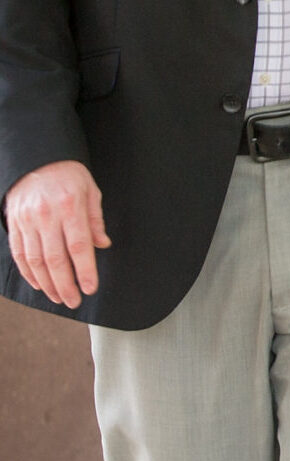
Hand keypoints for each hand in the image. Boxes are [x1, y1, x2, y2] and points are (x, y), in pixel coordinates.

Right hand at [4, 161, 109, 308]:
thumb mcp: (90, 190)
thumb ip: (95, 219)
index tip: (90, 288)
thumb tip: (103, 244)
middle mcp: (47, 216)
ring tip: (58, 297)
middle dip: (65, 285)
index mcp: (71, 207)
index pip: (79, 246)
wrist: (37, 159)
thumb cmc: (69, 175)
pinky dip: (28, 273)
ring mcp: (27, 221)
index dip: (84, 270)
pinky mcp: (14, 224)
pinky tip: (39, 284)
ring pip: (36, 261)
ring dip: (47, 284)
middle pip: (56, 259)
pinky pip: (19, 254)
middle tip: (74, 301)